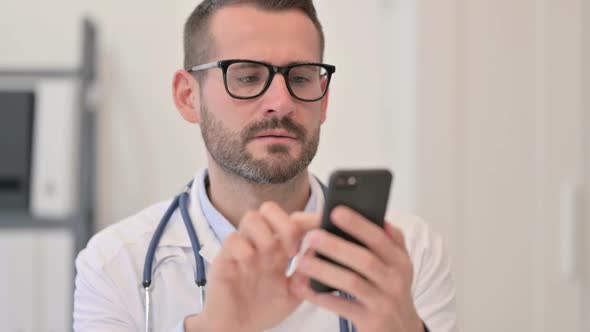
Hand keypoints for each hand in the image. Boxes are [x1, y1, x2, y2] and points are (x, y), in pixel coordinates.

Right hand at [185, 202, 319, 331]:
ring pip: (251, 218)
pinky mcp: (224, 258)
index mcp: (279, 247)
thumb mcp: (294, 293)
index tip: (323, 226)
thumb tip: (322, 252)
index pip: (294, 220)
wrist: (237, 329)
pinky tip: (251, 270)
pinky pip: (233, 240)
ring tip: (270, 263)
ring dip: (266, 239)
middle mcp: (260, 242)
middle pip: (270, 209)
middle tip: (293, 251)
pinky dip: (246, 252)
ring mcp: (242, 248)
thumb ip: (307, 273)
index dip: (309, 219)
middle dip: (286, 225)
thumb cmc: (264, 309)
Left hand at [289, 206, 423, 331]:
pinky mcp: (372, 321)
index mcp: (400, 261)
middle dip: (336, 246)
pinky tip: (304, 287)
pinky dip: (322, 296)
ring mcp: (384, 302)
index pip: (380, 238)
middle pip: (364, 259)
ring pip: (351, 282)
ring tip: (301, 261)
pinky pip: (342, 306)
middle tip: (311, 236)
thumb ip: (390, 242)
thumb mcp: (397, 266)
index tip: (335, 212)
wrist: (401, 331)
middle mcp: (395, 280)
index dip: (358, 224)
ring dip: (324, 270)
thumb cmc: (390, 291)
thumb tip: (378, 217)